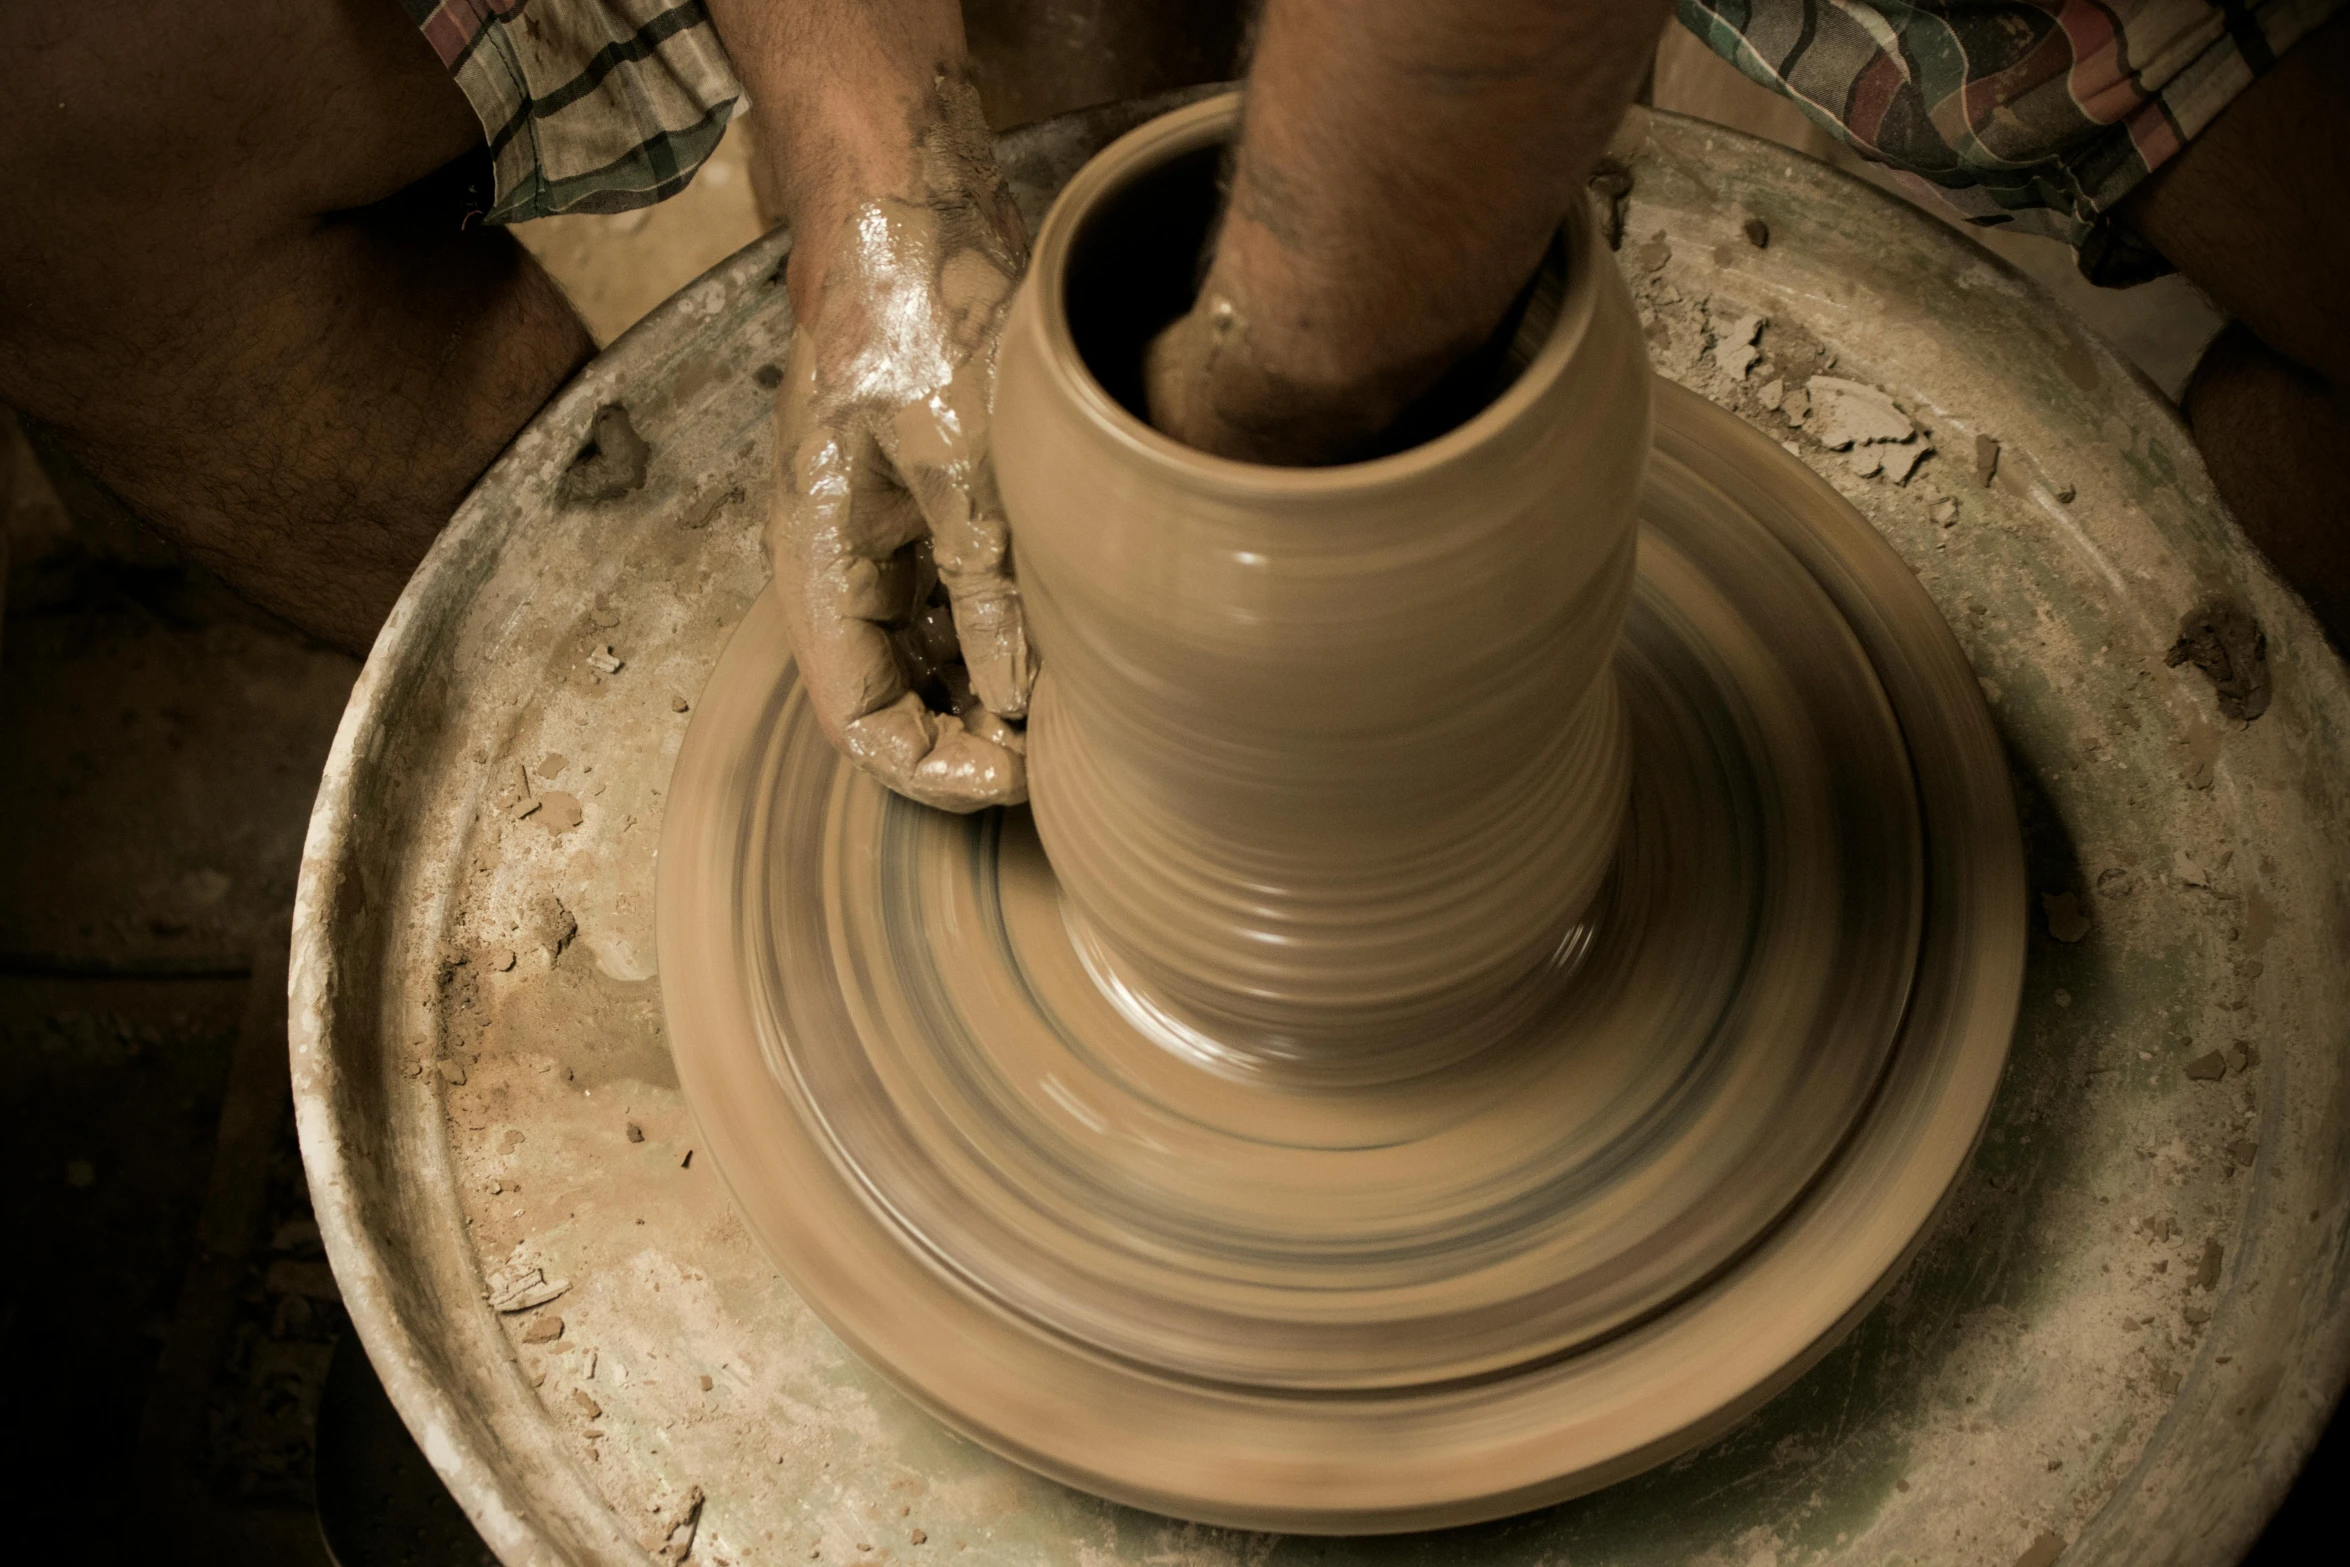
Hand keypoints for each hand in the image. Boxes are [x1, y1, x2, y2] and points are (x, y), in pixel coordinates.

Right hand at [765, 91, 1033, 811]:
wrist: (907, 201)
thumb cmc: (913, 308)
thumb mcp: (959, 452)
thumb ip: (985, 582)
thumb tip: (1020, 698)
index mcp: (817, 563)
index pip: (857, 723)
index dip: (936, 771)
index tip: (1023, 776)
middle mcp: (842, 568)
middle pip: (892, 705)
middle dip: (971, 744)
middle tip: (1064, 750)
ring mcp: (884, 541)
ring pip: (930, 663)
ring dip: (995, 697)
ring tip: (1078, 704)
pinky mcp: (928, 511)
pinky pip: (959, 607)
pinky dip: (1010, 638)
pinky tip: (1073, 643)